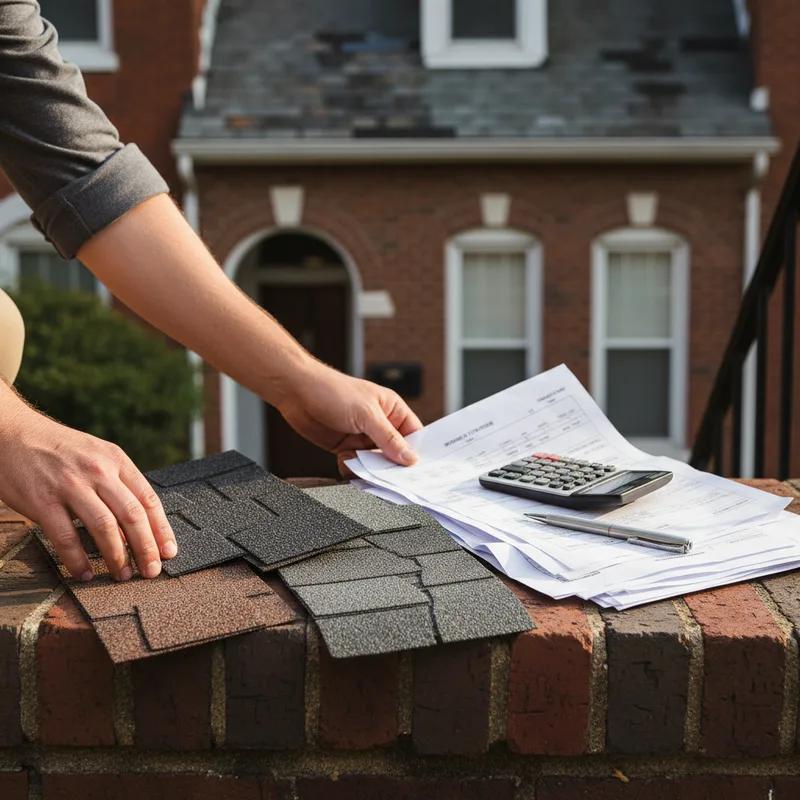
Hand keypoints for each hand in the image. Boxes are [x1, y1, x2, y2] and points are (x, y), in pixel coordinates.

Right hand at [0, 396, 175, 581]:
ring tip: (122, 575)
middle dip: (146, 548)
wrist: (13, 433)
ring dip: (117, 556)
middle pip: (132, 515)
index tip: (169, 552)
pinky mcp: (43, 500)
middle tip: (151, 571)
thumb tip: (141, 523)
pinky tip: (83, 573)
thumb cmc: (60, 450)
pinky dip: (77, 559)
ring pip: (105, 527)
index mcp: (116, 460)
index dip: (161, 529)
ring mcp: (71, 485)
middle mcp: (98, 471)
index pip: (148, 499)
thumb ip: (118, 483)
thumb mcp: (97, 455)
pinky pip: (66, 536)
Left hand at [277, 361, 422, 471]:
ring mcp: (362, 437)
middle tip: (391, 478)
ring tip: (363, 467)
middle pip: (395, 454)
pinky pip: (356, 466)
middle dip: (392, 466)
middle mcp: (379, 424)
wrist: (295, 391)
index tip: (419, 473)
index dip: (418, 454)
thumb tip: (410, 458)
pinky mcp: (345, 447)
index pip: (414, 436)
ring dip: (369, 469)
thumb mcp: (366, 414)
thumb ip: (388, 438)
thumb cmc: (332, 390)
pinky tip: (344, 461)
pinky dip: (352, 468)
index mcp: (392, 410)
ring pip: (375, 463)